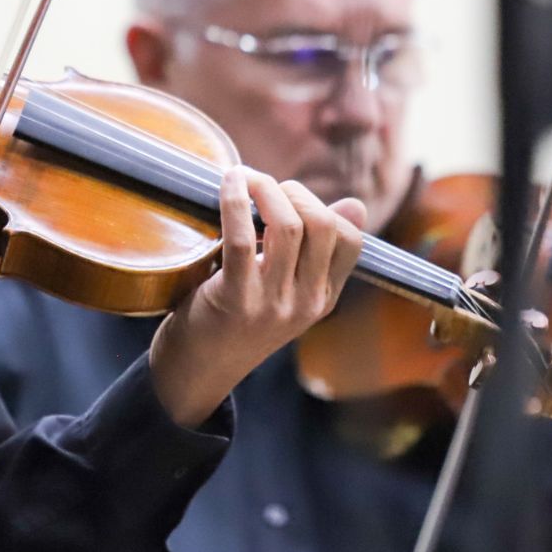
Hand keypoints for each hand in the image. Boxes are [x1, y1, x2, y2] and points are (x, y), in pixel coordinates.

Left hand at [148, 167, 365, 427]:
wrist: (196, 372)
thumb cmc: (235, 321)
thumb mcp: (286, 292)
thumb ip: (316, 253)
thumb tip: (355, 205)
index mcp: (323, 299)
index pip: (351, 241)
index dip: (324, 206)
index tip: (291, 198)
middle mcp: (305, 303)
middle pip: (321, 225)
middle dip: (294, 191)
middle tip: (264, 187)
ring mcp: (272, 305)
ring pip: (287, 226)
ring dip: (265, 188)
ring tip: (244, 179)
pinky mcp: (234, 300)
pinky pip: (242, 238)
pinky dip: (235, 200)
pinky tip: (229, 182)